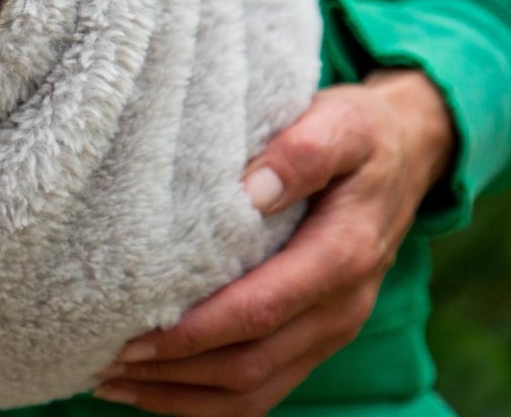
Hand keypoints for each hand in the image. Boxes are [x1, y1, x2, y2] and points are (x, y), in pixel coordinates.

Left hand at [93, 70, 455, 415]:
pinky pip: (263, 389)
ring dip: (179, 394)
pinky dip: (205, 399)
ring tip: (112, 381)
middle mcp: (340, 306)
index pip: (259, 310)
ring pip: (252, 390)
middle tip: (102, 363)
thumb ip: (301, 152)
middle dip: (172, 370)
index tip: (134, 336)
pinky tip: (153, 386)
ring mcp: (331, 330)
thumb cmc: (361, 133)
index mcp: (342, 255)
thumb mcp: (341, 122)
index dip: (194, 332)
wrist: (408, 153)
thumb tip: (252, 191)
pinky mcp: (317, 338)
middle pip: (249, 364)